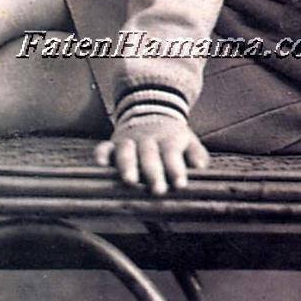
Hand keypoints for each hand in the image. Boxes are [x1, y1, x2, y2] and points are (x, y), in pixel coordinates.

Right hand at [94, 116, 209, 194]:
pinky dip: (100, 155)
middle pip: (149, 155)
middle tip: (158, 190)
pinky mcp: (112, 143)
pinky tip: (100, 166)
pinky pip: (103, 147)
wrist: (152, 110)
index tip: (180, 184)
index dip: (176, 168)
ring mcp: (128, 140)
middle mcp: (147, 138)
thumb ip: (196, 154)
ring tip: (129, 181)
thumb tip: (201, 167)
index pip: (172, 153)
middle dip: (153, 172)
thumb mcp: (189, 140)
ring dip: (127, 165)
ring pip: (126, 150)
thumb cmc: (172, 136)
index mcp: (168, 138)